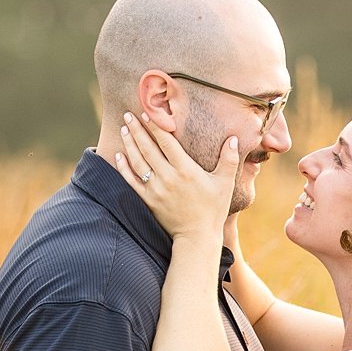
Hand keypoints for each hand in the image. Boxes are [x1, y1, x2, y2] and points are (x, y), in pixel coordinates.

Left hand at [112, 113, 235, 242]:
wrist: (196, 236)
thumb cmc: (213, 208)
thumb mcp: (225, 183)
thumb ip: (229, 159)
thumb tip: (232, 138)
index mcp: (186, 170)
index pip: (167, 143)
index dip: (156, 127)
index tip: (147, 114)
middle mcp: (168, 178)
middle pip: (148, 149)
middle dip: (137, 130)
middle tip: (128, 114)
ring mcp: (156, 190)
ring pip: (138, 162)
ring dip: (129, 144)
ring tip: (124, 128)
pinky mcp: (148, 201)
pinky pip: (132, 181)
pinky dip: (124, 168)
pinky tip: (118, 155)